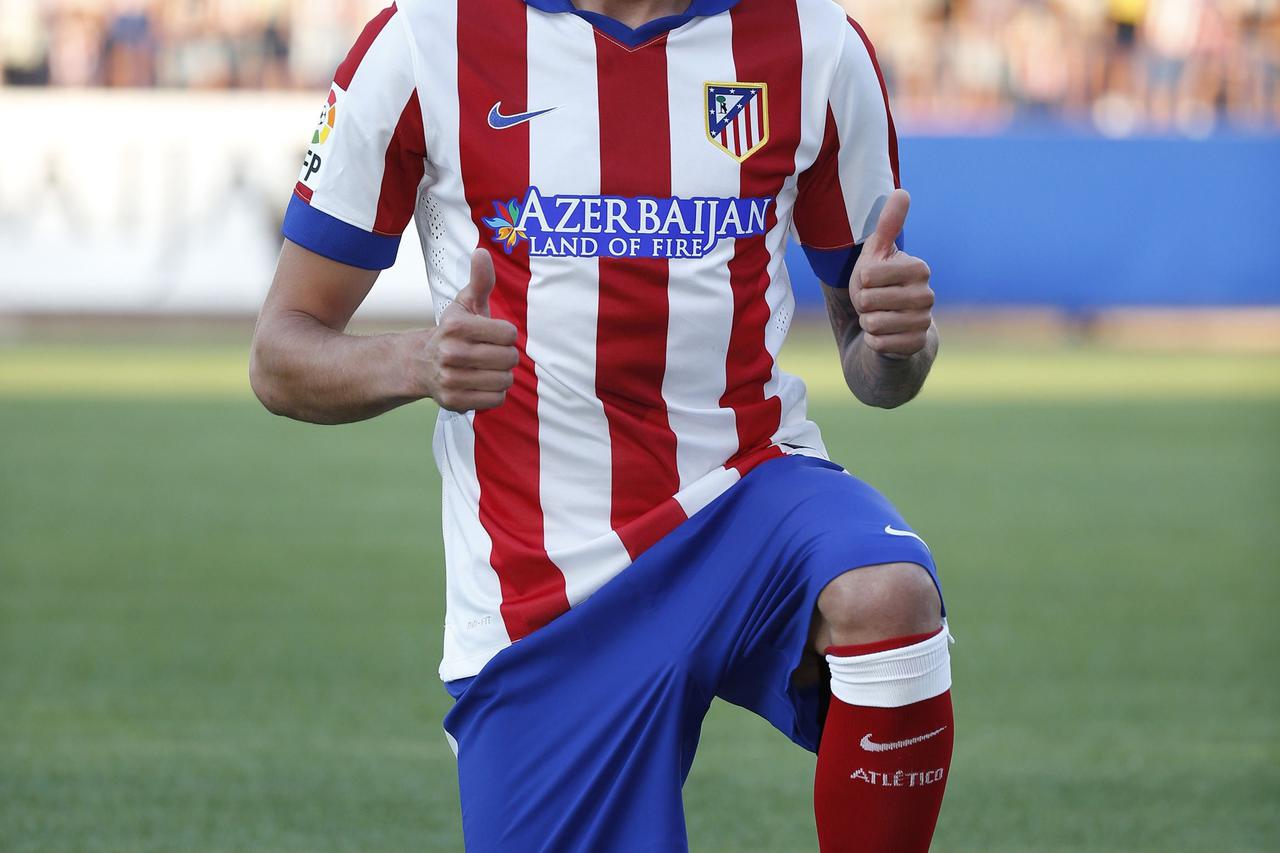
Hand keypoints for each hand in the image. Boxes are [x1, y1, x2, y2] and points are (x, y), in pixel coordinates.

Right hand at [417, 249, 518, 411]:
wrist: (420, 364)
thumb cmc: (453, 332)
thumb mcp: (465, 304)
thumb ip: (480, 281)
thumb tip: (482, 252)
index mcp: (456, 326)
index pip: (509, 335)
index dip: (505, 335)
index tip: (492, 336)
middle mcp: (452, 353)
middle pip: (509, 359)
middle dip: (505, 356)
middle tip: (490, 354)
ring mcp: (451, 379)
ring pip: (505, 381)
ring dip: (501, 376)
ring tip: (486, 369)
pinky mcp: (454, 401)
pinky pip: (496, 400)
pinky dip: (494, 394)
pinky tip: (481, 384)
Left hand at [849, 189, 934, 358]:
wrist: (892, 321)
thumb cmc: (880, 282)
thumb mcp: (878, 252)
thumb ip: (888, 224)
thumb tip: (902, 192)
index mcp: (919, 269)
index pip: (869, 276)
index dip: (862, 281)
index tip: (872, 281)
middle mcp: (927, 295)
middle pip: (869, 301)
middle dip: (863, 303)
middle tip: (874, 301)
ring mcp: (924, 321)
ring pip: (873, 323)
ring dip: (867, 321)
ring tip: (878, 315)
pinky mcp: (916, 344)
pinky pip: (879, 343)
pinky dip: (872, 340)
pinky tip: (882, 333)